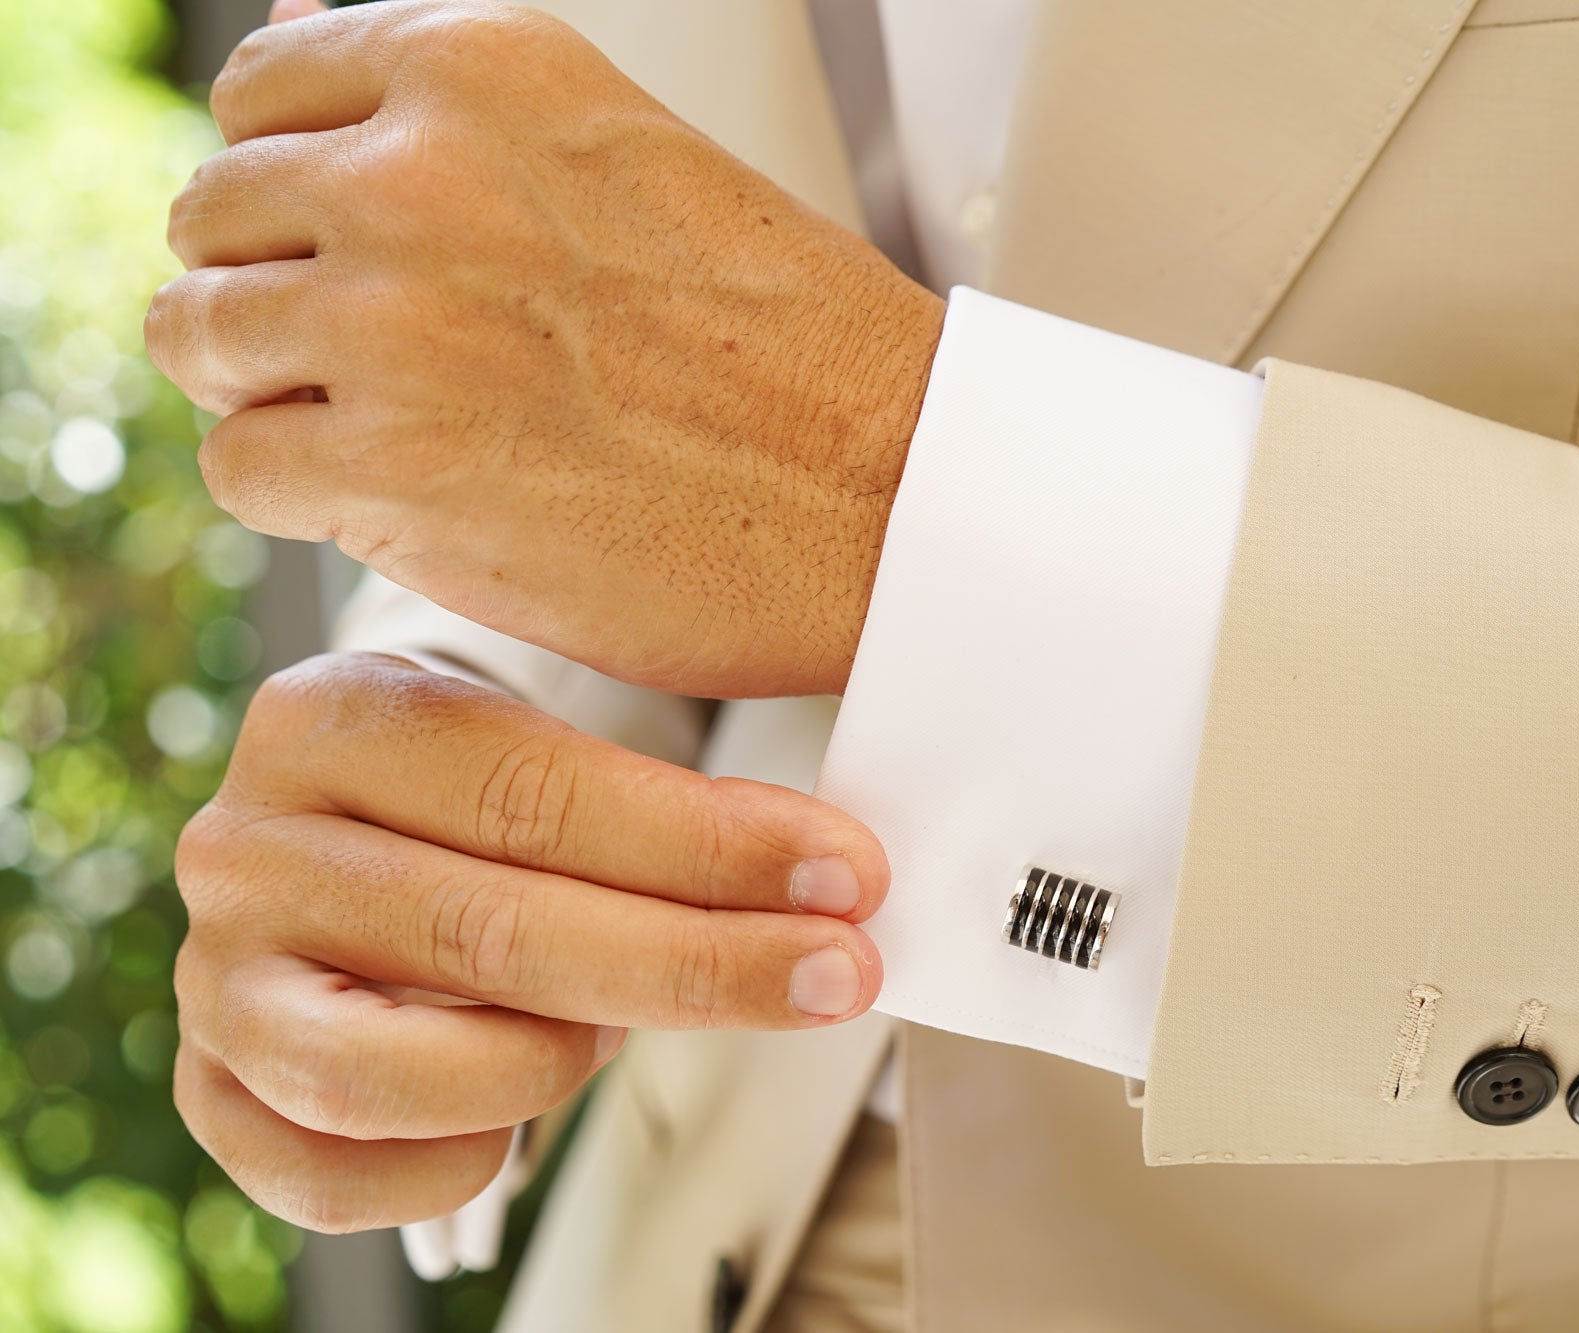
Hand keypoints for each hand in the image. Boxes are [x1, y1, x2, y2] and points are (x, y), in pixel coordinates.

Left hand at [147, 0, 944, 698]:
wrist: (889, 494)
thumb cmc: (788, 345)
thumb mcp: (623, 154)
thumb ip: (443, 104)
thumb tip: (289, 26)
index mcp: (484, 69)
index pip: (257, 91)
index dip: (294, 189)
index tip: (355, 251)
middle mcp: (419, 170)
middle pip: (213, 216)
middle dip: (278, 293)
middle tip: (394, 364)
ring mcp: (392, 316)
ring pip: (198, 335)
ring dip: (278, 393)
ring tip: (402, 431)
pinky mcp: (387, 464)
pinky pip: (239, 466)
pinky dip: (307, 494)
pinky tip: (414, 496)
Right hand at [172, 652, 887, 1231]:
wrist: (348, 845)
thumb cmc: (475, 804)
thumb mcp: (547, 751)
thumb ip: (663, 808)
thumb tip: (835, 878)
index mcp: (330, 718)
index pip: (533, 790)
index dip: (703, 844)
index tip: (842, 874)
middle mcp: (248, 845)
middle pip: (491, 927)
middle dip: (694, 961)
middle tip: (833, 972)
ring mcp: (216, 978)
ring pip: (394, 1069)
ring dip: (551, 1062)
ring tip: (613, 1031)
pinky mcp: (212, 1091)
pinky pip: (334, 1174)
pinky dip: (454, 1165)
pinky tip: (516, 1118)